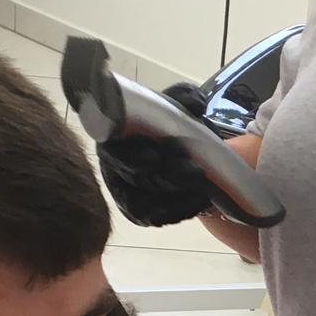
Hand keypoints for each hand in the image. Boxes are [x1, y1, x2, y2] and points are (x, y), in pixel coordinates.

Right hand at [96, 84, 219, 227]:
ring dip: (175, 198)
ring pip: (144, 205)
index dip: (130, 158)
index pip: (113, 152)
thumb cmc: (169, 122)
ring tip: (203, 190)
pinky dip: (178, 212)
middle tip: (196, 172)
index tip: (155, 159)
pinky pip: (155, 218)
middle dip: (168, 178)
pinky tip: (199, 201)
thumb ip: (185, 97)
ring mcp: (124, 193)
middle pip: (136, 180)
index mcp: (114, 137)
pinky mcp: (139, 213)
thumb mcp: (177, 102)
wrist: (182, 146)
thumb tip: (195, 104)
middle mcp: (114, 167)